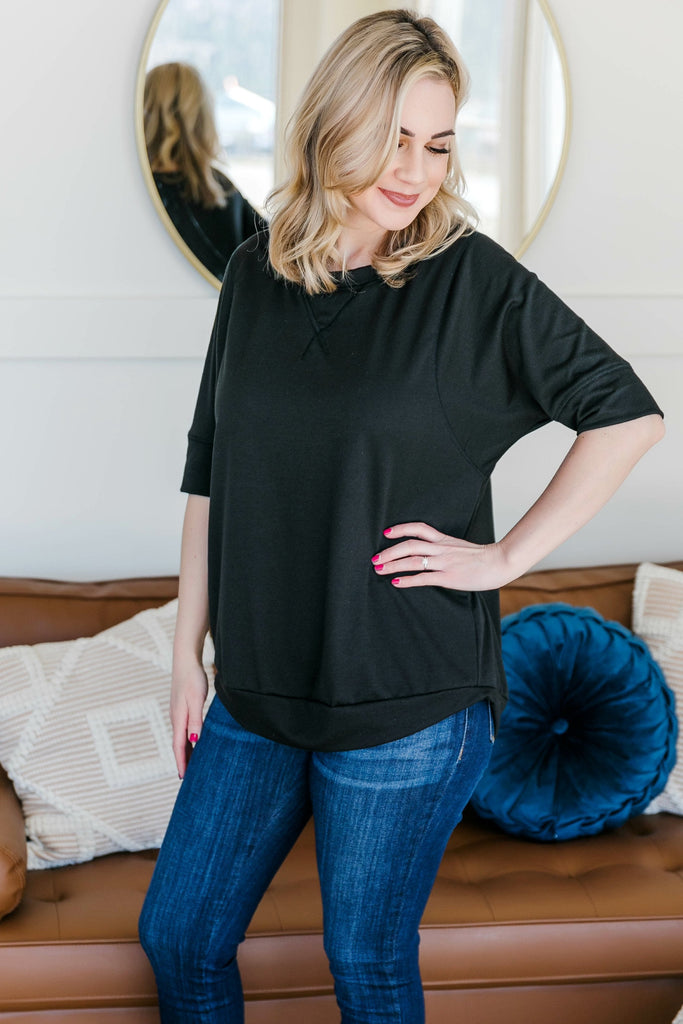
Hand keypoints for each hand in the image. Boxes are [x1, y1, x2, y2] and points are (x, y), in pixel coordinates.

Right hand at [170, 657, 208, 778]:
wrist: (186, 660)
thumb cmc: (193, 678)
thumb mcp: (196, 699)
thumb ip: (196, 720)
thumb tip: (194, 741)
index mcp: (179, 718)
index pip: (179, 746)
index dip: (181, 762)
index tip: (183, 778)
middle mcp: (176, 718)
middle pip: (179, 745)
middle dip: (183, 761)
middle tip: (188, 778)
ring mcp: (178, 713)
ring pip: (181, 737)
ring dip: (186, 752)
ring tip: (192, 765)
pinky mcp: (182, 708)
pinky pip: (184, 729)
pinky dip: (188, 740)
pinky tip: (194, 742)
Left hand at [371, 521, 515, 591]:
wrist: (500, 562)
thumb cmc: (483, 557)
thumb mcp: (461, 548)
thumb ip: (445, 549)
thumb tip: (431, 555)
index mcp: (444, 540)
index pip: (419, 529)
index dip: (401, 529)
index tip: (387, 532)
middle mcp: (441, 549)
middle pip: (409, 545)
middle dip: (389, 552)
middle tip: (375, 558)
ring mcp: (444, 563)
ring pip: (412, 560)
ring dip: (393, 565)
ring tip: (379, 570)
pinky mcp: (448, 577)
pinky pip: (423, 577)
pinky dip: (407, 580)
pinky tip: (397, 582)